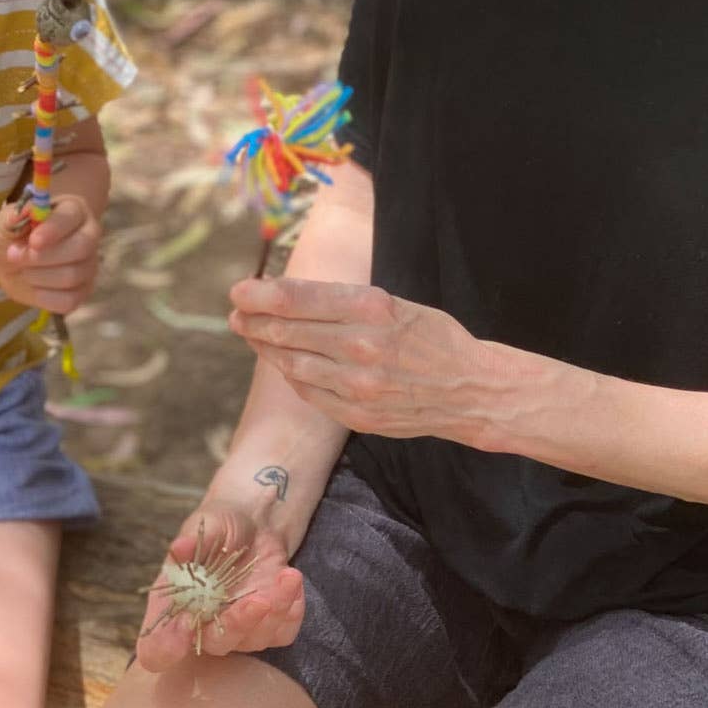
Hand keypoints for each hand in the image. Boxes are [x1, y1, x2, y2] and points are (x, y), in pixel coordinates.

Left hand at [0, 194, 101, 314]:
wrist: (13, 264)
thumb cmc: (15, 236)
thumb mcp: (9, 221)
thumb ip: (16, 216)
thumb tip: (24, 212)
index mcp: (74, 211)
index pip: (71, 217)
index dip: (53, 230)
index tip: (33, 241)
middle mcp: (89, 236)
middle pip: (80, 248)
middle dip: (43, 257)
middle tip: (14, 256)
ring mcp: (89, 265)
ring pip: (72, 276)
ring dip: (38, 275)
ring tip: (24, 269)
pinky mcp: (83, 291)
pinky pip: (70, 300)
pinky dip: (45, 296)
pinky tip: (34, 286)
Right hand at [136, 500, 304, 672]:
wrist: (255, 521)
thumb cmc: (220, 524)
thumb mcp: (206, 523)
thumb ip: (193, 539)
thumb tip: (179, 549)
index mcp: (173, 605)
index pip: (156, 647)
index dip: (165, 647)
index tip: (182, 629)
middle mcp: (203, 624)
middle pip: (215, 645)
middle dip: (237, 625)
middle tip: (258, 601)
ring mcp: (239, 628)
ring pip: (255, 639)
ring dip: (274, 612)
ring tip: (288, 575)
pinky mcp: (269, 624)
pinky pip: (283, 633)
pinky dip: (292, 613)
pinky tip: (292, 582)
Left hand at [227, 277, 497, 444]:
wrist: (471, 389)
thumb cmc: (430, 337)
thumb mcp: (393, 303)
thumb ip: (342, 301)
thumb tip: (286, 295)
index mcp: (372, 308)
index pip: (298, 298)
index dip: (260, 295)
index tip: (238, 292)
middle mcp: (361, 345)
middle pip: (288, 332)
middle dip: (253, 321)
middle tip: (236, 314)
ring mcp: (358, 385)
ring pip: (292, 364)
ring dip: (266, 349)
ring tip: (252, 335)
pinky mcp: (358, 414)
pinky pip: (309, 392)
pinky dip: (291, 375)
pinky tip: (283, 363)